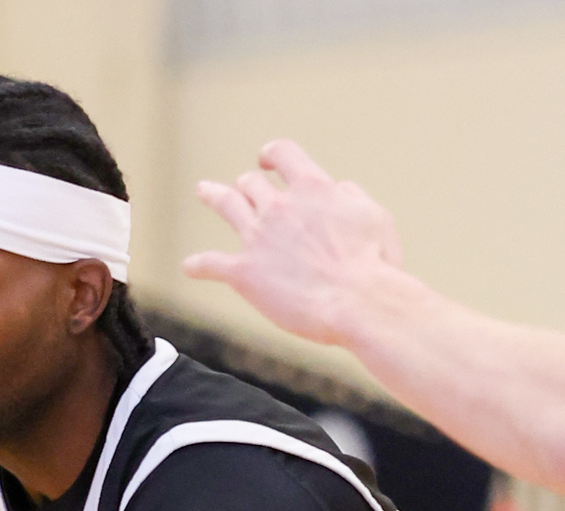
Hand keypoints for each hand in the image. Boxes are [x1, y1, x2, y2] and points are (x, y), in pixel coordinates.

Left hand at [185, 140, 402, 347]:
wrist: (359, 302)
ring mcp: (258, 238)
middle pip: (251, 183)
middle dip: (248, 185)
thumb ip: (351, 196)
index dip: (272, 155)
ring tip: (204, 190)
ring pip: (227, 205)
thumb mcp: (375, 216)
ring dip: (213, 194)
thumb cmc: (375, 264)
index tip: (267, 161)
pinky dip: (198, 265)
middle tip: (243, 189)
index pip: (283, 154)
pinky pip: (211, 264)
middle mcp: (279, 206)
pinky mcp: (245, 273)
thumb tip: (337, 188)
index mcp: (312, 187)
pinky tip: (190, 267)